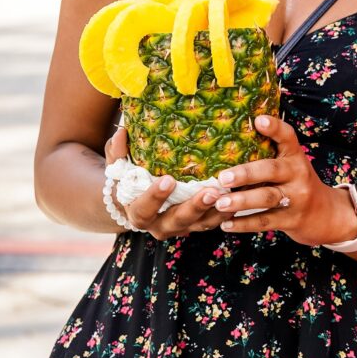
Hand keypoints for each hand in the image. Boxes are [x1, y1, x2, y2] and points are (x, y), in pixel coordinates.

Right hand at [103, 126, 226, 240]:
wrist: (139, 202)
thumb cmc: (129, 179)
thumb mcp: (119, 166)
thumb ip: (118, 151)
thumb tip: (122, 130)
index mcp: (138, 213)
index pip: (144, 209)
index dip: (155, 197)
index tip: (168, 180)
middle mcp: (159, 225)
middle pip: (177, 220)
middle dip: (194, 207)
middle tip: (211, 192)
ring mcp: (181, 227)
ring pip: (200, 224)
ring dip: (216, 211)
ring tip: (230, 194)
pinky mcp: (198, 224)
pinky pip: (214, 221)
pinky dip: (226, 211)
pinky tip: (239, 196)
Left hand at [210, 116, 356, 246]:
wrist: (325, 214)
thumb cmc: (297, 184)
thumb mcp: (291, 165)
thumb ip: (269, 156)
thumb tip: (229, 143)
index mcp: (295, 156)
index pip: (288, 137)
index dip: (274, 128)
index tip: (258, 120)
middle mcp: (298, 174)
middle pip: (272, 170)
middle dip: (246, 173)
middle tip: (223, 177)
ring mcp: (297, 198)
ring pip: (267, 198)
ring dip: (242, 201)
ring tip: (220, 203)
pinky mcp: (292, 220)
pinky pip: (265, 221)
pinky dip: (244, 224)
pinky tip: (226, 224)